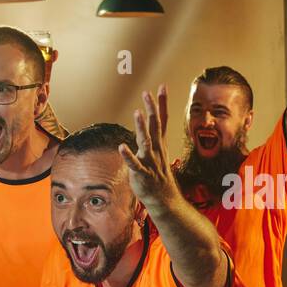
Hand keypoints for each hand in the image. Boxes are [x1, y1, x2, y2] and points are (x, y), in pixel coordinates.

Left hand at [119, 86, 176, 209]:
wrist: (164, 200)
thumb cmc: (158, 175)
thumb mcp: (158, 153)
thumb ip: (152, 137)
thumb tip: (147, 123)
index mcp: (160, 144)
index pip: (162, 119)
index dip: (162, 103)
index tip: (162, 86)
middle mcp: (156, 150)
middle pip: (155, 126)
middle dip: (151, 109)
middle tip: (147, 93)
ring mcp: (150, 162)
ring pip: (146, 142)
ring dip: (142, 128)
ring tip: (137, 112)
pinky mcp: (142, 174)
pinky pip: (135, 164)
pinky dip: (129, 156)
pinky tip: (121, 147)